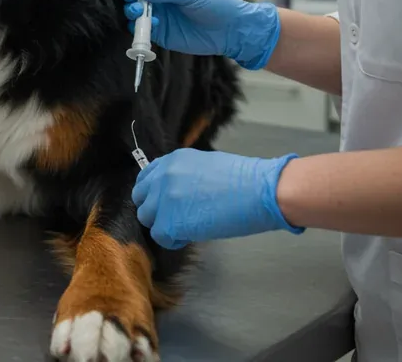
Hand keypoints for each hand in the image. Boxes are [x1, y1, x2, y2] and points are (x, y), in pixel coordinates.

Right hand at [118, 0, 280, 69]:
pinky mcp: (159, 31)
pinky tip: (153, 26)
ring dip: (132, 13)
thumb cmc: (216, 3)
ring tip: (140, 15)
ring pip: (132, 11)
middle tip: (134, 4)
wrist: (230, 30)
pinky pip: (141, 29)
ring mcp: (157, 13)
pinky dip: (140, 28)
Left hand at [131, 148, 303, 249]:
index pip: (146, 177)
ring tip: (188, 226)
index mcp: (172, 160)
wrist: (260, 191)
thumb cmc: (244, 181)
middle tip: (176, 217)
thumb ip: (184, 176)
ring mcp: (163, 200)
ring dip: (164, 225)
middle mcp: (162, 177)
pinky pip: (160, 237)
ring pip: (148, 218)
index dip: (153, 193)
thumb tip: (179, 193)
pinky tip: (191, 236)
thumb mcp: (206, 166)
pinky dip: (174, 240)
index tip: (164, 202)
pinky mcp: (169, 223)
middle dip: (156, 209)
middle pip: (141, 199)